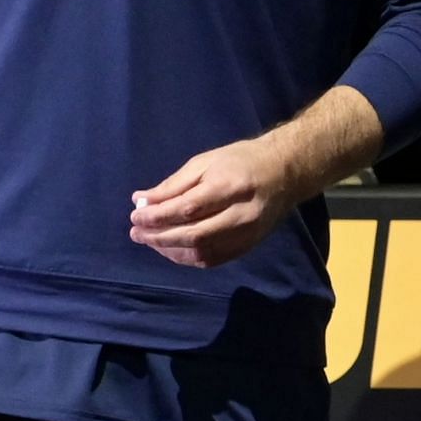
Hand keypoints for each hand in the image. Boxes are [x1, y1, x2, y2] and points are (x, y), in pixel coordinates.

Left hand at [129, 138, 295, 268]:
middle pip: (193, 235)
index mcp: (229, 186)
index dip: (158, 217)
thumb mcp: (206, 161)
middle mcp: (240, 214)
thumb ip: (174, 184)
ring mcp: (246, 234)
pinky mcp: (248, 246)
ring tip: (150, 241)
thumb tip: (142, 201)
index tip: (135, 217)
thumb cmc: (241, 160)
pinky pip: (212, 260)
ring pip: (201, 252)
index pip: (187, 208)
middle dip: (159, 237)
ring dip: (170, 250)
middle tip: (136, 233)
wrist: (285, 172)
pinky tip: (172, 249)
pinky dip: (187, 257)